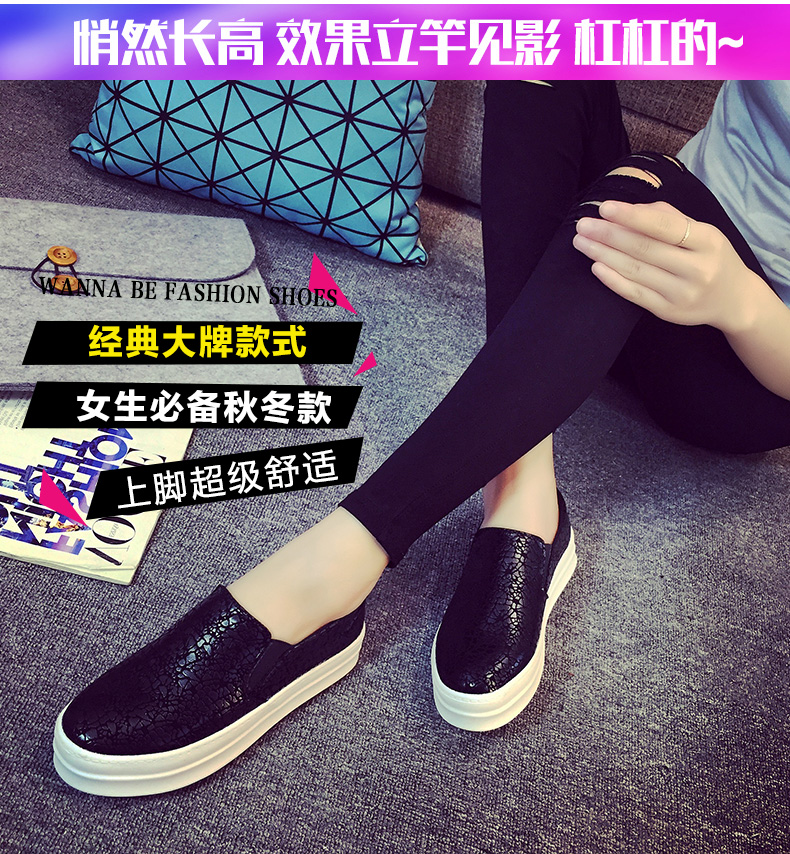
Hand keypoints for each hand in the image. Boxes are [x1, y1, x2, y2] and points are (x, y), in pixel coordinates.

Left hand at [572, 200, 763, 334]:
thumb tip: (629, 210)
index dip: (632, 216)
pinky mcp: (668, 312)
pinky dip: (612, 280)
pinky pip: (635, 294)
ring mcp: (682, 293)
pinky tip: (596, 266)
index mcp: (708, 241)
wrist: (734, 300)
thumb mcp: (703, 232)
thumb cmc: (711, 257)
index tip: (604, 208)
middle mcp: (697, 268)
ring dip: (603, 254)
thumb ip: (669, 218)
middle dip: (608, 235)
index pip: (665, 226)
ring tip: (581, 242)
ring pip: (635, 270)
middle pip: (644, 248)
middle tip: (582, 225)